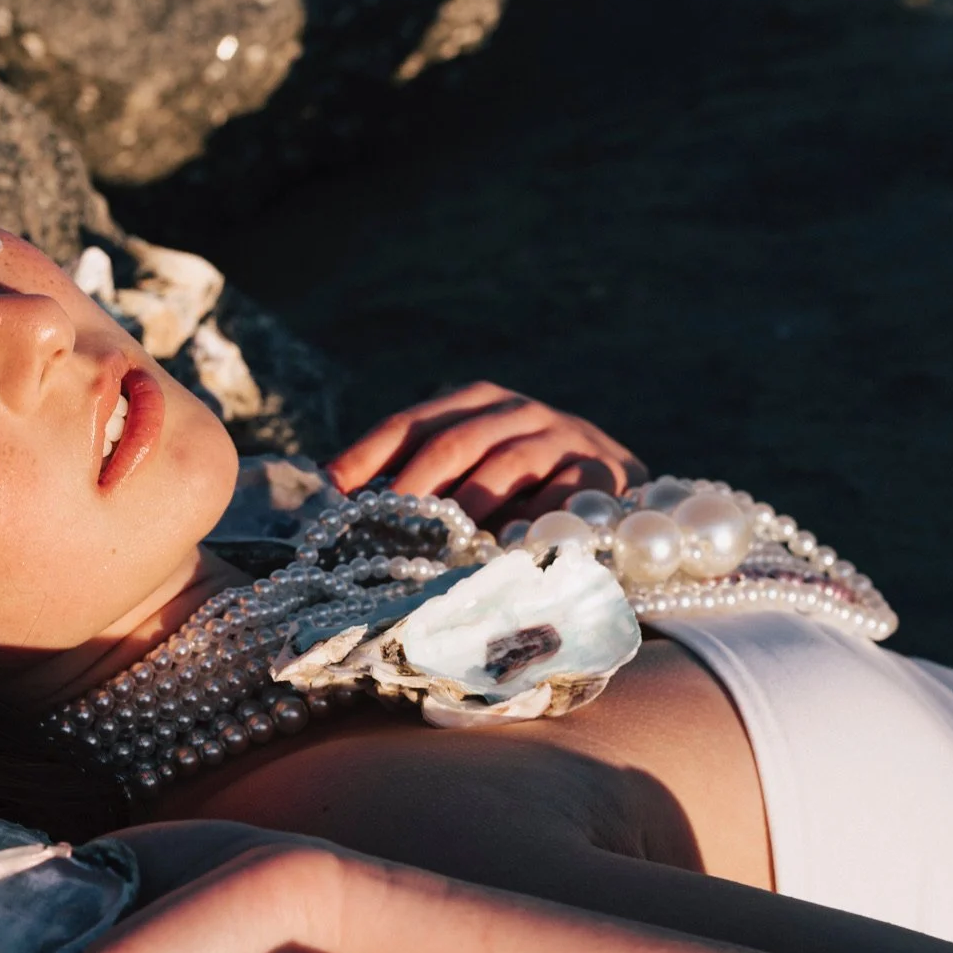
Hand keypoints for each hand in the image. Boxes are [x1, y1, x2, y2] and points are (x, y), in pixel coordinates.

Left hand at [323, 381, 645, 524]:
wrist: (620, 489)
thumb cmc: (527, 488)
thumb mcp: (475, 472)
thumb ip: (424, 481)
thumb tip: (345, 506)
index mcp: (475, 403)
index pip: (411, 424)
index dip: (367, 454)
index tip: (331, 490)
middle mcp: (516, 411)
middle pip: (454, 441)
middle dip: (415, 486)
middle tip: (384, 527)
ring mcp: (562, 437)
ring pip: (505, 465)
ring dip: (468, 506)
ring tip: (437, 544)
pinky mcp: (602, 472)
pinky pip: (560, 495)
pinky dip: (530, 520)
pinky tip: (502, 550)